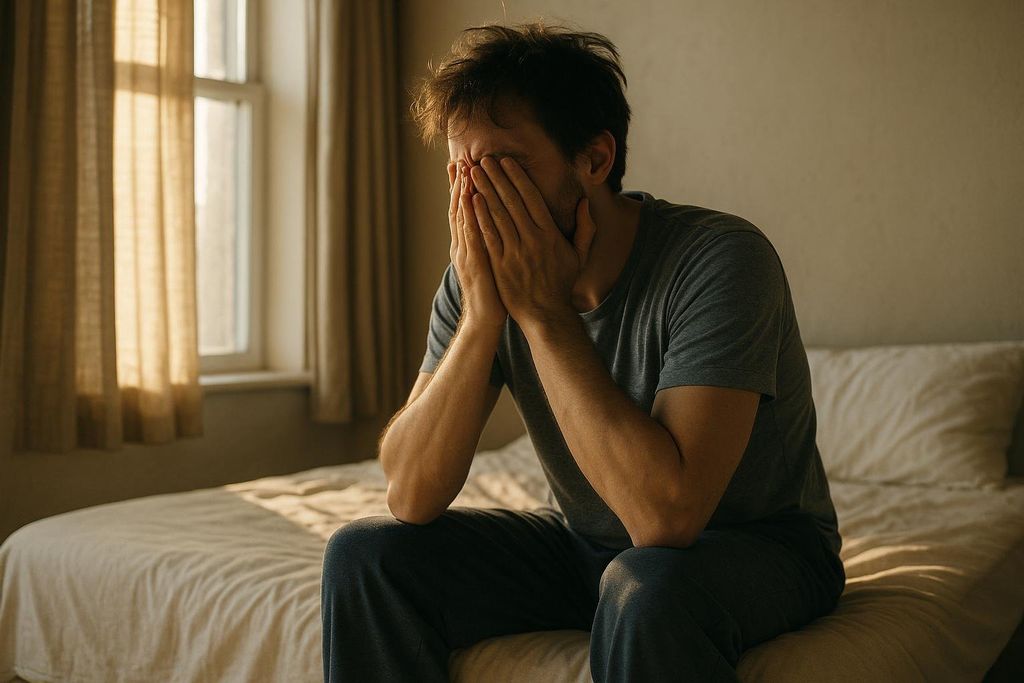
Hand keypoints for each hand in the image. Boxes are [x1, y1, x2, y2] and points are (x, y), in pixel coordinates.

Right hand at [447, 161, 507, 329]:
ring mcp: (465, 253)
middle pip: (459, 208)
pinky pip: (471, 235)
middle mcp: (462, 244)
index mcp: (468, 242)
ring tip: (464, 171)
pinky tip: (471, 200)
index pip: (465, 209)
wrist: (486, 317)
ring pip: (462, 217)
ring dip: (462, 193)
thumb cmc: (494, 289)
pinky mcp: (474, 262)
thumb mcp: (491, 260)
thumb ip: (491, 240)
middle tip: (458, 159)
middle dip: (458, 184)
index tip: (464, 165)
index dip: (463, 187)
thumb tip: (499, 222)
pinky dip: (469, 216)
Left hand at [468, 156, 596, 329]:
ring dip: (484, 191)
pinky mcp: (500, 265)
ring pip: (497, 215)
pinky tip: (471, 201)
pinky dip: (479, 217)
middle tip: (483, 159)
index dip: (517, 177)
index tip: (506, 161)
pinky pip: (488, 236)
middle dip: (496, 178)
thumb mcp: (579, 255)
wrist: (546, 314)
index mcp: (550, 234)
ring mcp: (515, 252)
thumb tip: (584, 203)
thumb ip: (584, 228)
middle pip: (511, 202)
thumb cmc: (561, 284)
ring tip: (473, 173)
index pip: (531, 198)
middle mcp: (532, 240)